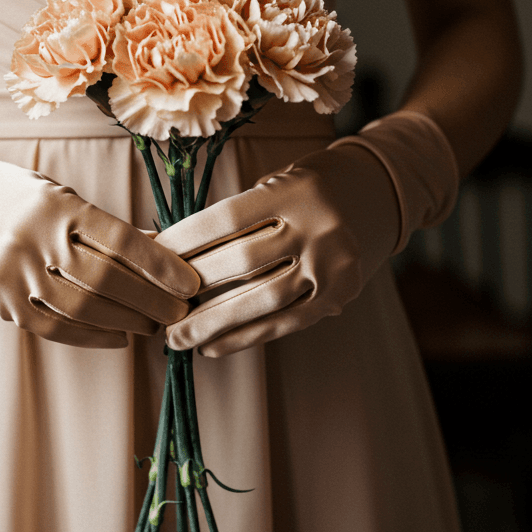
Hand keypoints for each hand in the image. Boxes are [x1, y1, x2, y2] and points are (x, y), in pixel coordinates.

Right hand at [0, 116, 198, 348]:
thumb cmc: (8, 193)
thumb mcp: (57, 195)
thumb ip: (103, 226)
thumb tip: (161, 249)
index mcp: (54, 204)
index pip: (120, 240)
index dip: (161, 266)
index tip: (189, 283)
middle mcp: (32, 237)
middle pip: (106, 280)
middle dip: (151, 302)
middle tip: (179, 313)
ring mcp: (10, 271)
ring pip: (81, 308)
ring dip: (125, 322)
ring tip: (153, 327)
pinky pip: (51, 325)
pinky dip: (90, 335)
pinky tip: (116, 337)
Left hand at [157, 111, 457, 356]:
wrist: (381, 191)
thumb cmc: (310, 186)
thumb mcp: (276, 183)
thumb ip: (236, 217)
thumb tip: (168, 253)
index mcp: (295, 191)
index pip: (227, 219)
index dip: (184, 242)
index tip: (150, 260)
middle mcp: (318, 227)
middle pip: (243, 263)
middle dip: (193, 290)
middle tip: (156, 310)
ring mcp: (333, 265)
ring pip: (263, 301)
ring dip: (214, 324)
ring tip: (178, 338)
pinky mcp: (340, 295)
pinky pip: (286, 323)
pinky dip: (246, 338)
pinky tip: (213, 347)